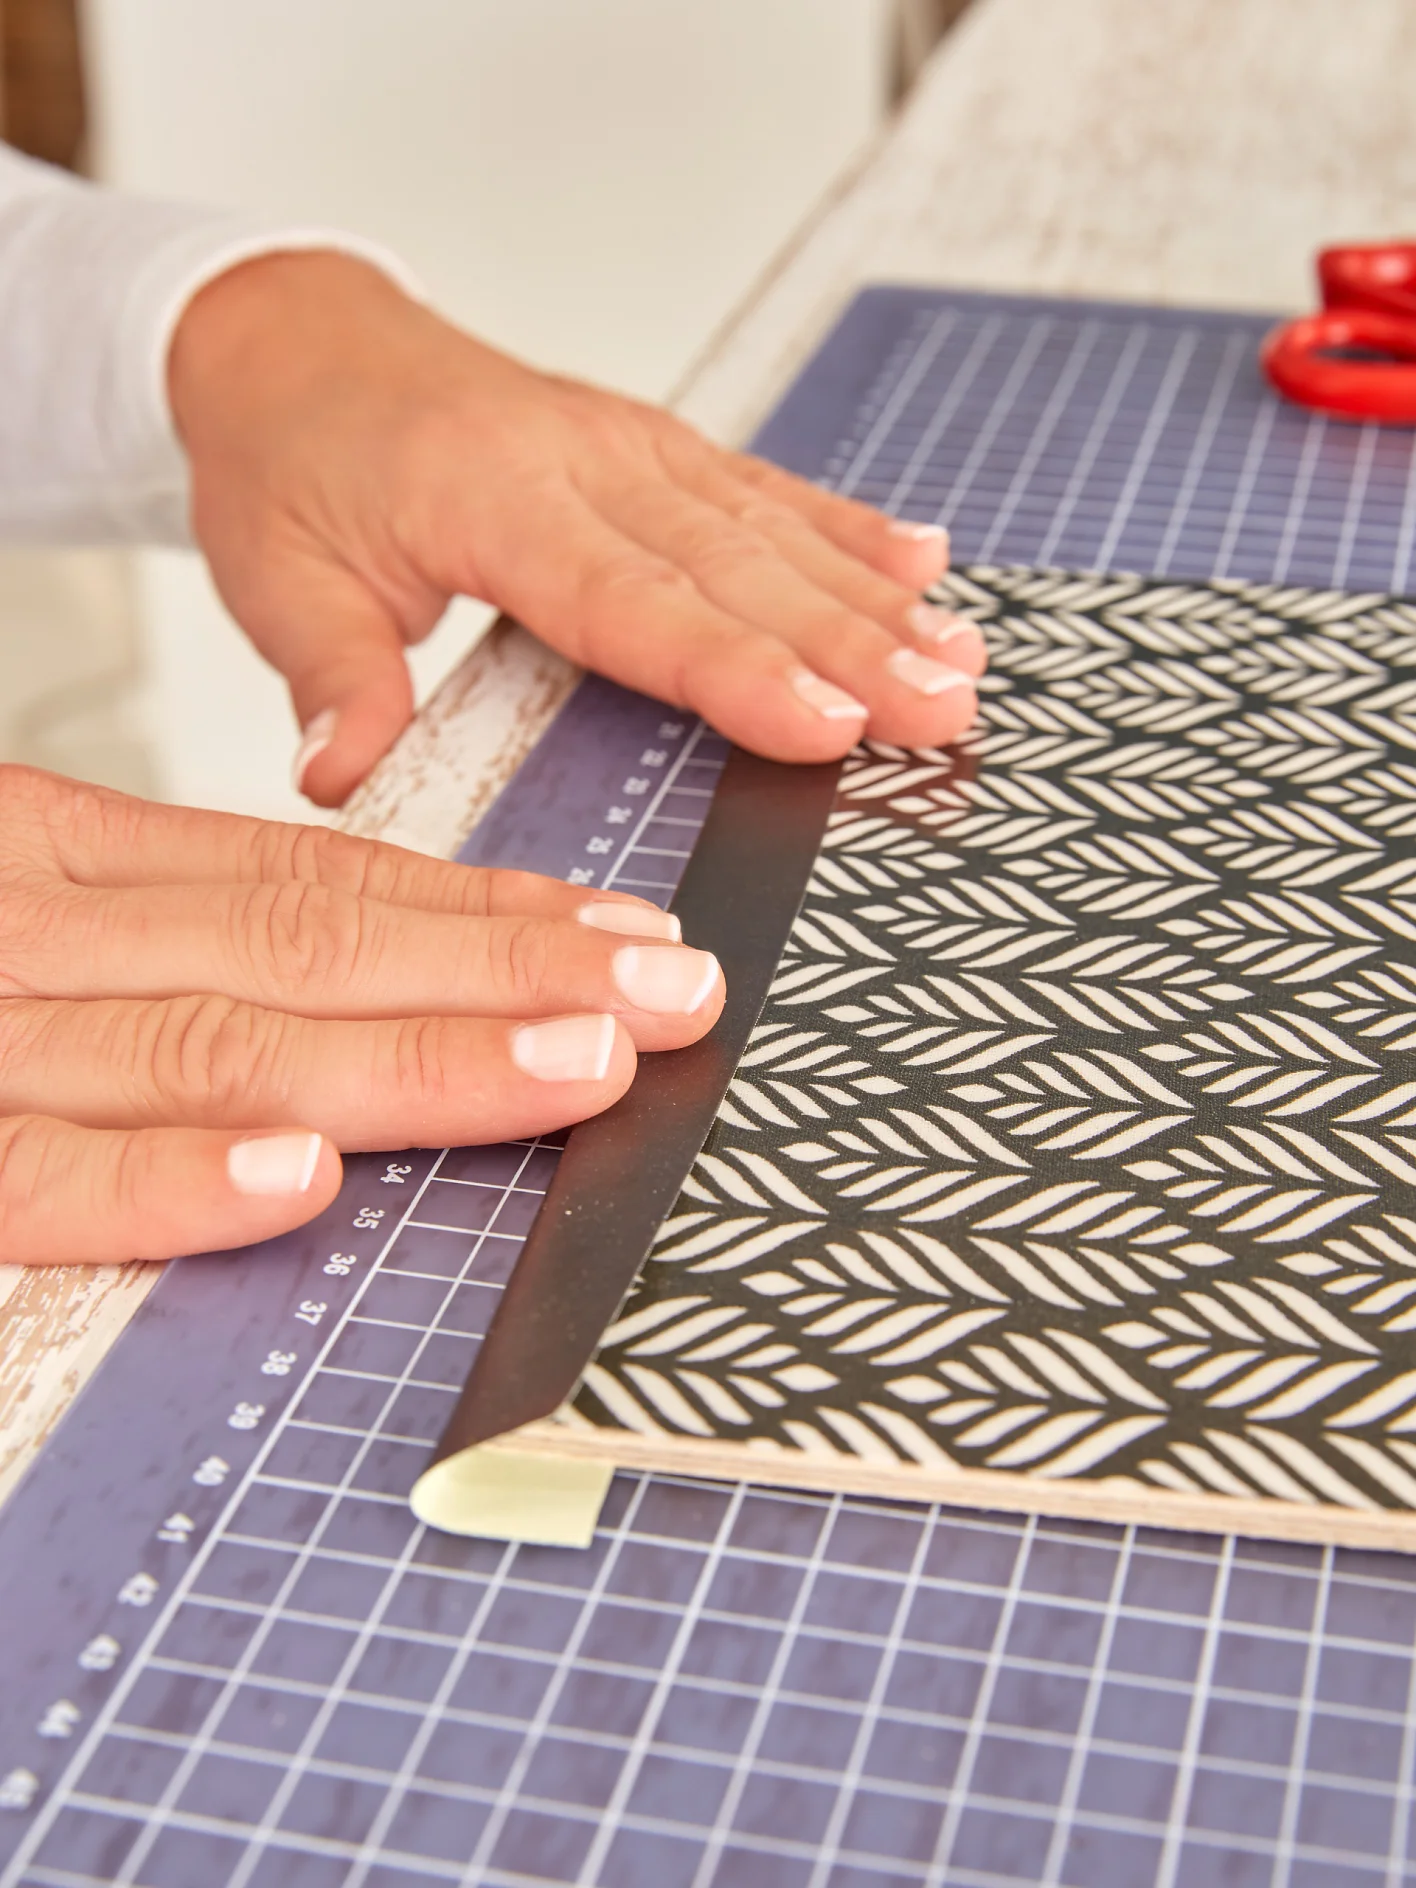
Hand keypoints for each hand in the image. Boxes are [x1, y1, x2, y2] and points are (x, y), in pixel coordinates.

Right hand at [0, 766, 720, 1263]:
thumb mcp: (8, 910)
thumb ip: (150, 936)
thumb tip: (348, 990)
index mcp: (57, 857)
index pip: (304, 880)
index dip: (479, 914)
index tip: (623, 934)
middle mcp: (33, 931)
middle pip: (300, 946)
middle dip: (505, 974)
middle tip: (669, 995)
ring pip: (221, 1045)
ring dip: (415, 1060)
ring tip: (579, 1068)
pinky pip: (46, 1178)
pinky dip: (176, 1179)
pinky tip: (310, 1178)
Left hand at [168, 253, 985, 806]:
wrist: (296, 338)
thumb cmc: (291, 459)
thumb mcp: (277, 577)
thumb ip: (332, 680)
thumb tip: (343, 781)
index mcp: (493, 499)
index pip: (632, 600)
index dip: (738, 668)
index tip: (828, 723)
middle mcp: (581, 462)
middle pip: (735, 565)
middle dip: (850, 642)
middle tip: (942, 707)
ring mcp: (628, 446)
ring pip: (768, 527)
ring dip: (870, 596)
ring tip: (958, 660)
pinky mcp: (651, 446)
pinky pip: (760, 487)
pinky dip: (844, 526)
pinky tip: (920, 561)